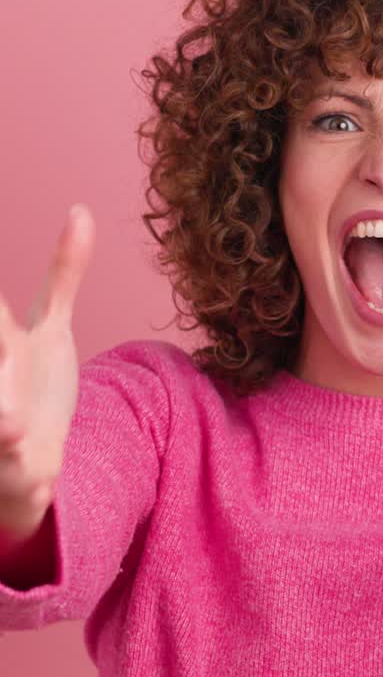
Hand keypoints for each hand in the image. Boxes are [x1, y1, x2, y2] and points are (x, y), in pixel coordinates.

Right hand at [0, 203, 94, 535]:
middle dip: (8, 355)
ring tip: (14, 419)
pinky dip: (17, 450)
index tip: (13, 332)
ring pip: (4, 413)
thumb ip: (62, 274)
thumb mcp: (50, 328)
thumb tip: (80, 210)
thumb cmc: (36, 391)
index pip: (1, 317)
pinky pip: (14, 453)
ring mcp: (0, 422)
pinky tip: (18, 434)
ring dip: (6, 412)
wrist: (29, 465)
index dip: (4, 321)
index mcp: (1, 341)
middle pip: (7, 351)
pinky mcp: (14, 460)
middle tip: (17, 377)